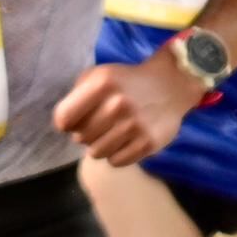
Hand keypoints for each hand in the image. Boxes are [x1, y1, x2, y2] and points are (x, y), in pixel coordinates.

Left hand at [52, 50, 206, 166]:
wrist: (172, 84)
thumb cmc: (127, 81)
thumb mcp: (99, 75)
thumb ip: (77, 95)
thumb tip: (64, 124)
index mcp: (102, 84)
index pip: (64, 118)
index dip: (65, 123)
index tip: (73, 122)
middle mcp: (118, 104)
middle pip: (80, 138)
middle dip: (85, 134)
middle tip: (100, 124)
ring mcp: (135, 125)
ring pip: (96, 153)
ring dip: (100, 145)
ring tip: (112, 133)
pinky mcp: (148, 143)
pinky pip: (116, 161)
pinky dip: (117, 154)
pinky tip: (125, 141)